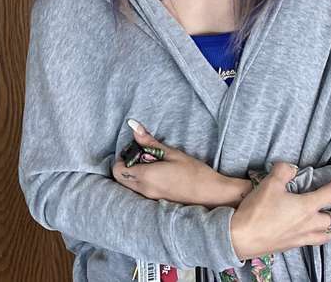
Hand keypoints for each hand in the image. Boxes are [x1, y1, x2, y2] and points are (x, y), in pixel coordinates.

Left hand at [110, 120, 248, 206]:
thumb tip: (133, 127)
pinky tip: (159, 174)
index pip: (118, 170)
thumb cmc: (194, 172)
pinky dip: (142, 182)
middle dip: (125, 166)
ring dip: (134, 174)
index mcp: (146, 176)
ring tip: (152, 163)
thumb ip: (150, 142)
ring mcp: (151, 198)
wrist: (212, 194)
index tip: (133, 150)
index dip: (121, 158)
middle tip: (141, 155)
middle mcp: (145, 190)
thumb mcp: (172, 153)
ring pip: (130, 186)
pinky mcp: (158, 202)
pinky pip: (141, 192)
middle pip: (121, 180)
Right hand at [229, 162, 330, 260]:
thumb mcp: (269, 184)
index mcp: (305, 208)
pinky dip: (321, 237)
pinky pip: (313, 241)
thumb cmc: (256, 212)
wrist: (241, 237)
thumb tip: (290, 166)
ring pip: (326, 235)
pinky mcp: (291, 245)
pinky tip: (316, 235)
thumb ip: (282, 171)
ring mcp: (301, 237)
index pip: (329, 194)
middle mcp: (308, 224)